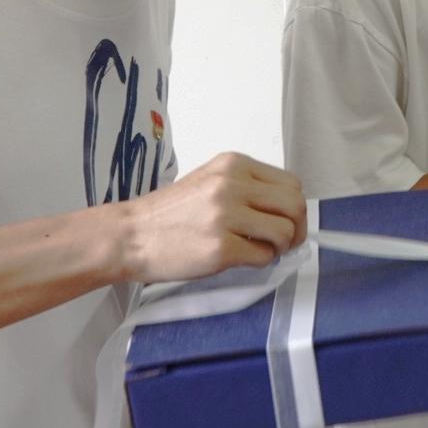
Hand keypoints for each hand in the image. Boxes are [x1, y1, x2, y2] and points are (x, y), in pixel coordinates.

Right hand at [119, 152, 307, 282]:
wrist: (131, 236)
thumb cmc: (167, 214)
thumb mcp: (210, 182)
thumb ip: (246, 188)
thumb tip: (284, 209)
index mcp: (233, 165)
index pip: (290, 183)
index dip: (295, 208)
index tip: (288, 221)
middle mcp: (232, 185)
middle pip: (294, 205)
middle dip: (296, 228)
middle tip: (284, 242)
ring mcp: (226, 216)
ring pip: (284, 232)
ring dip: (279, 247)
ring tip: (259, 250)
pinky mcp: (220, 248)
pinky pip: (263, 257)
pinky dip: (260, 262)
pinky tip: (240, 258)